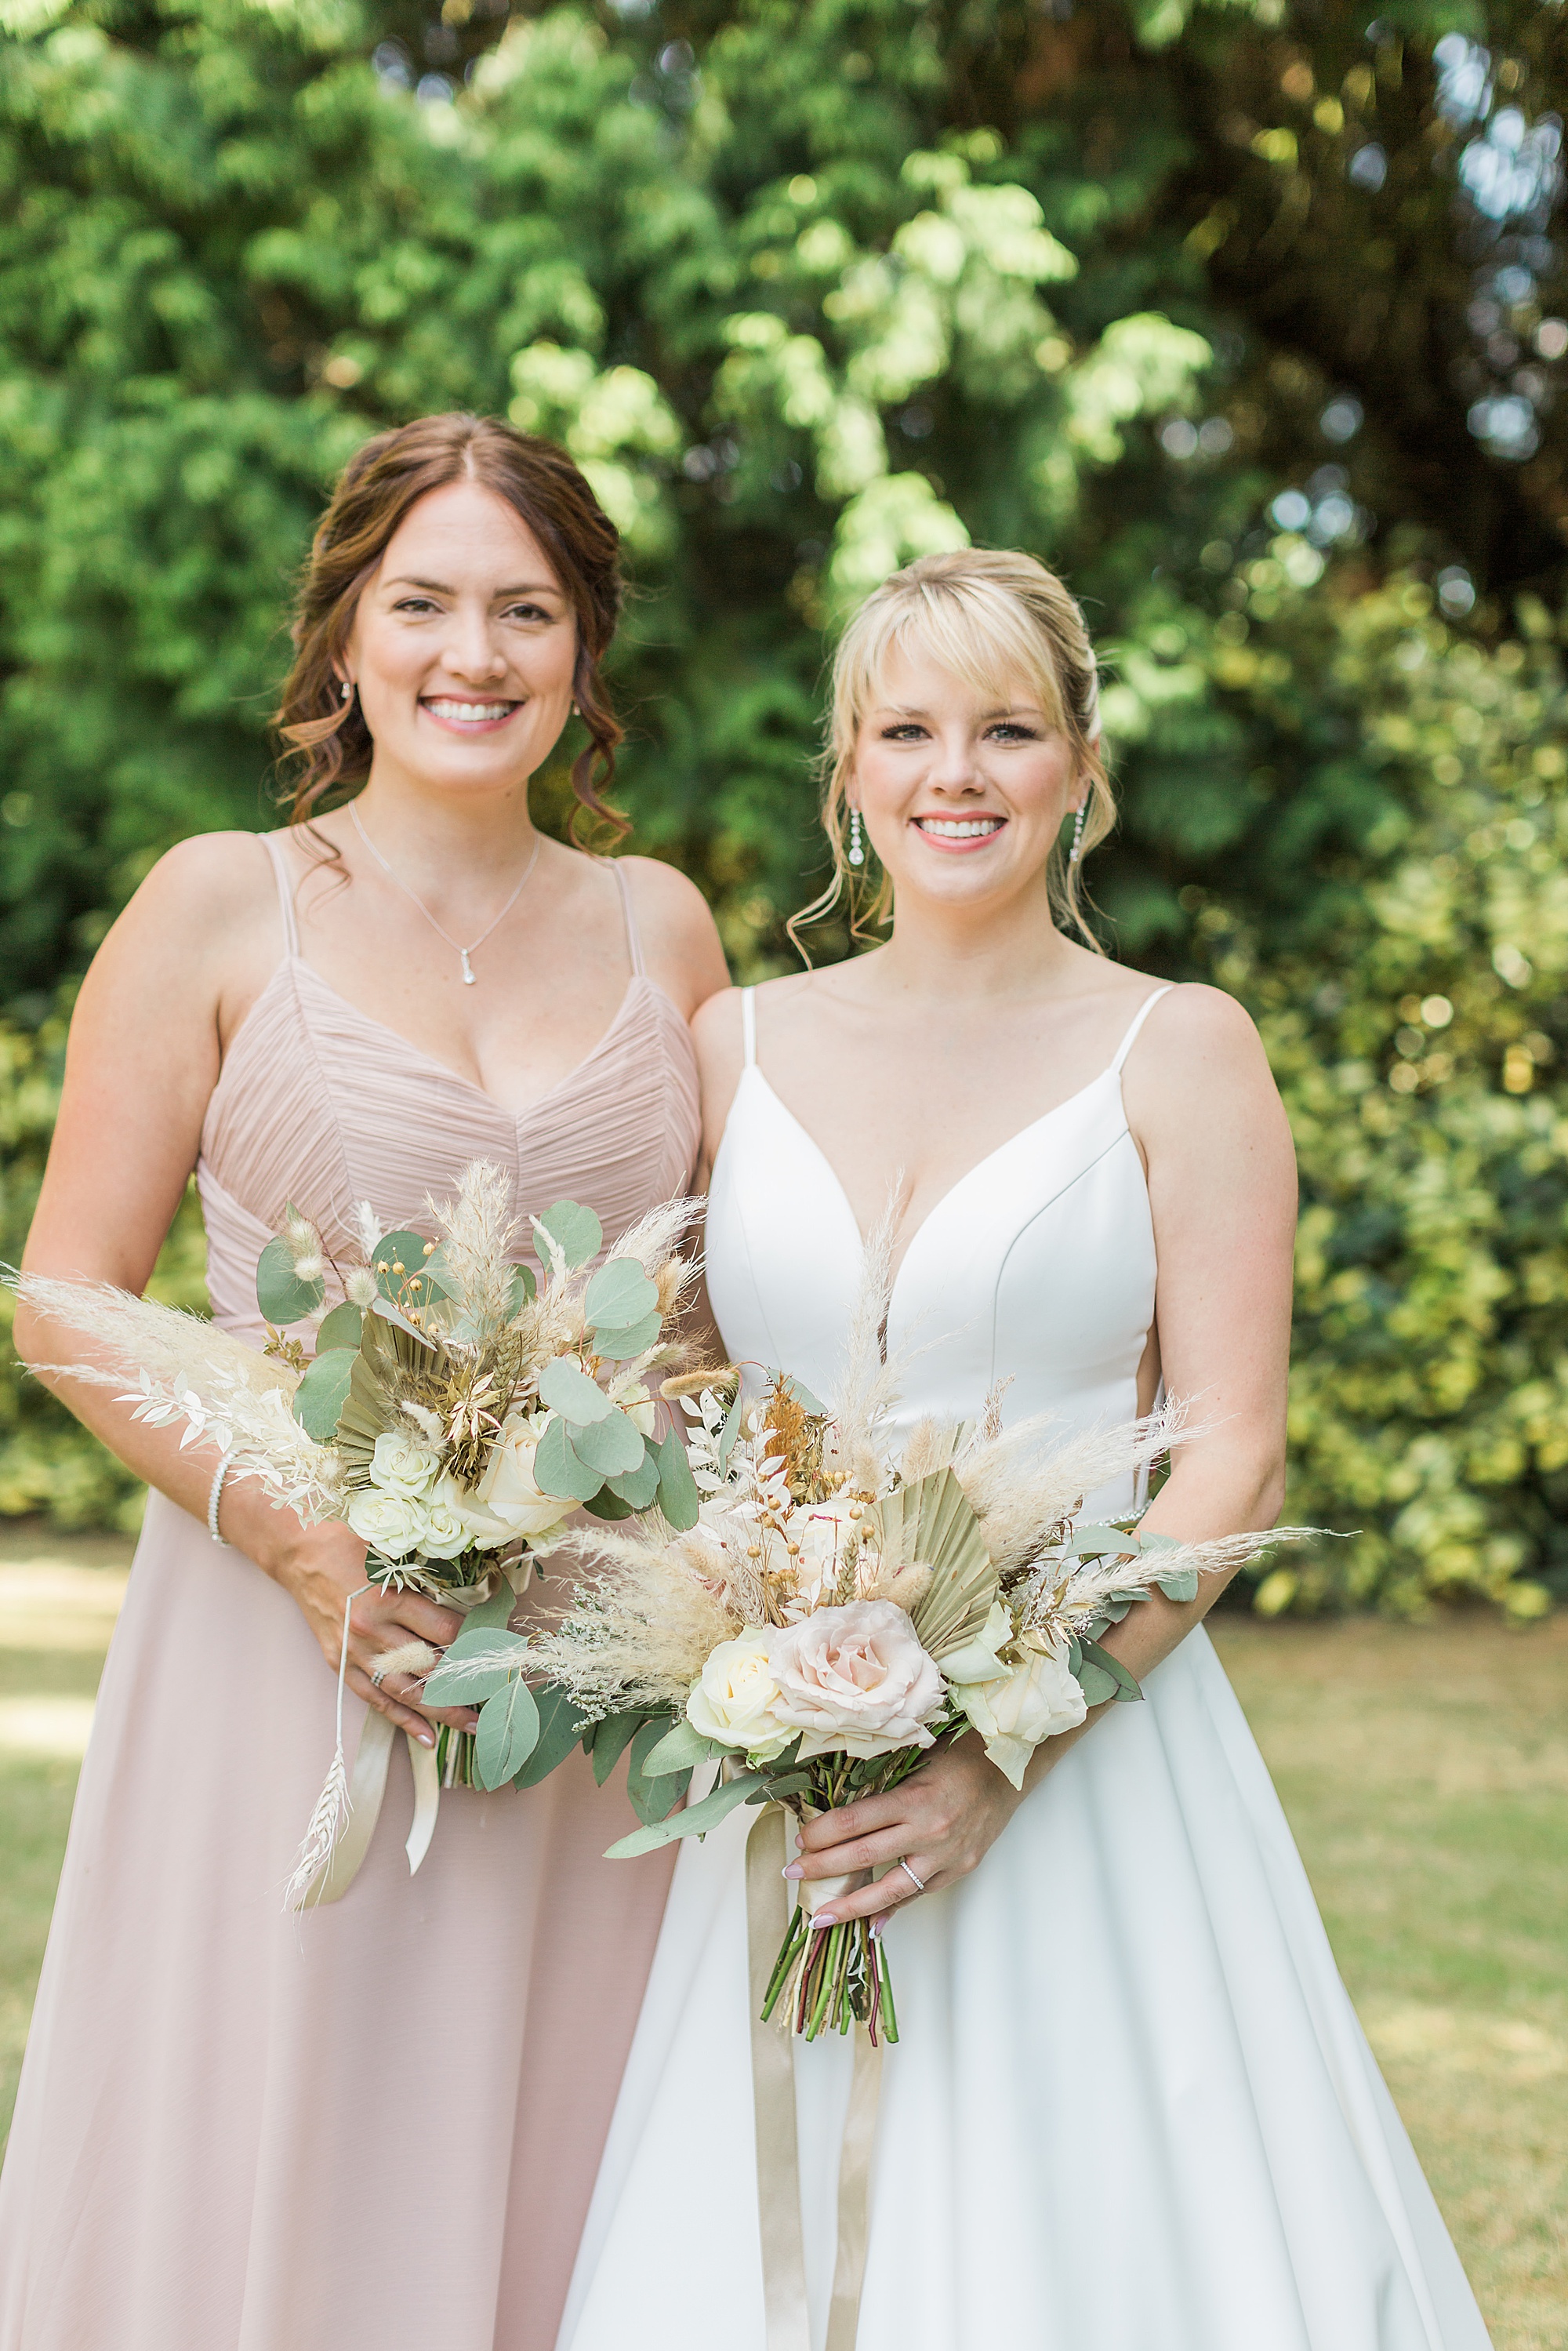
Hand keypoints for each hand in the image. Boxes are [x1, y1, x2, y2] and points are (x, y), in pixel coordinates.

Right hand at [261, 1517, 479, 1747]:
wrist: (301, 1554)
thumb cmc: (351, 1545)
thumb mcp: (395, 1554)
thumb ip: (429, 1579)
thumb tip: (471, 1600)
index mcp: (389, 1600)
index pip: (445, 1631)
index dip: (475, 1641)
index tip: (498, 1649)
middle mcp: (372, 1632)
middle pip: (429, 1668)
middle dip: (466, 1684)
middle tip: (497, 1697)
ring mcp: (354, 1653)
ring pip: (405, 1692)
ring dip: (442, 1711)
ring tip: (472, 1725)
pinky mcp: (340, 1665)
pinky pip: (375, 1699)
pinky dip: (402, 1719)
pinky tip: (427, 1737)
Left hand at [785, 1735, 1023, 1927]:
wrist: (1008, 1769)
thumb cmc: (956, 1756)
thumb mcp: (915, 1761)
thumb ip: (881, 1786)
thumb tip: (839, 1811)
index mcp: (914, 1798)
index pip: (855, 1821)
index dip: (821, 1833)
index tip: (799, 1841)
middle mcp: (928, 1831)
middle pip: (864, 1856)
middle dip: (822, 1868)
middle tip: (793, 1872)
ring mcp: (945, 1856)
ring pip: (890, 1890)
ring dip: (851, 1906)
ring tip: (821, 1917)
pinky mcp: (959, 1869)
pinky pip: (918, 1895)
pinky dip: (893, 1910)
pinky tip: (871, 1924)